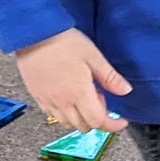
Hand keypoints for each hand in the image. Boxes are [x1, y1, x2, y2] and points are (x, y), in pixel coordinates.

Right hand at [15, 28, 129, 132]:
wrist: (34, 34)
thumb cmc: (63, 42)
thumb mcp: (94, 57)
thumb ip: (110, 77)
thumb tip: (125, 90)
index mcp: (78, 93)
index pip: (97, 121)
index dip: (112, 125)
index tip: (120, 122)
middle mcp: (61, 101)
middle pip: (83, 126)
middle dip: (98, 119)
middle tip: (101, 98)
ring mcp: (47, 100)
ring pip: (67, 123)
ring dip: (81, 118)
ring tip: (85, 95)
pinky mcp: (36, 96)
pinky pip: (52, 114)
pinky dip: (65, 113)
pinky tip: (69, 96)